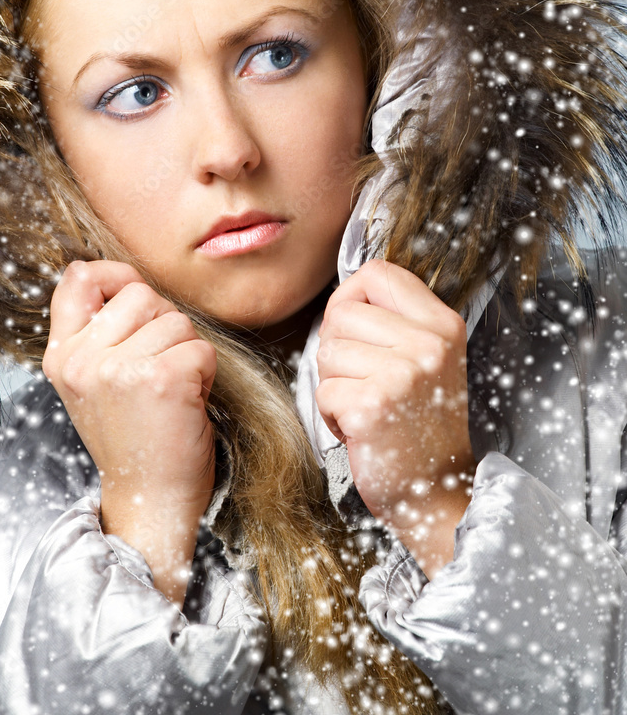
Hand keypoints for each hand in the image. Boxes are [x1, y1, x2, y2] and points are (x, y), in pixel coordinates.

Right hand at [42, 260, 216, 602]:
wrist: (149, 501)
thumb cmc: (133, 438)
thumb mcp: (93, 383)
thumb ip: (97, 333)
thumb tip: (112, 275)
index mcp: (62, 357)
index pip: (77, 279)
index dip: (112, 275)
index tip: (129, 293)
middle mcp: (83, 360)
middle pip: (141, 293)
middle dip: (163, 325)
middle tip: (158, 373)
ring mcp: (119, 369)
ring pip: (177, 320)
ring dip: (187, 352)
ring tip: (172, 392)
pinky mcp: (161, 379)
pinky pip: (202, 348)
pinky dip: (206, 374)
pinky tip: (188, 404)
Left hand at [314, 259, 474, 576]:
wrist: (438, 492)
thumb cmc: (422, 426)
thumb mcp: (428, 359)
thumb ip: (394, 320)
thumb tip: (346, 292)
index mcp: (442, 324)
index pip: (377, 273)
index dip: (351, 297)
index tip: (356, 329)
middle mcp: (428, 344)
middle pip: (342, 313)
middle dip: (338, 349)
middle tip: (367, 382)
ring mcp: (402, 374)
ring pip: (327, 351)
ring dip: (334, 384)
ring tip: (367, 406)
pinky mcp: (373, 406)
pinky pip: (322, 391)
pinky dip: (331, 415)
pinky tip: (360, 428)